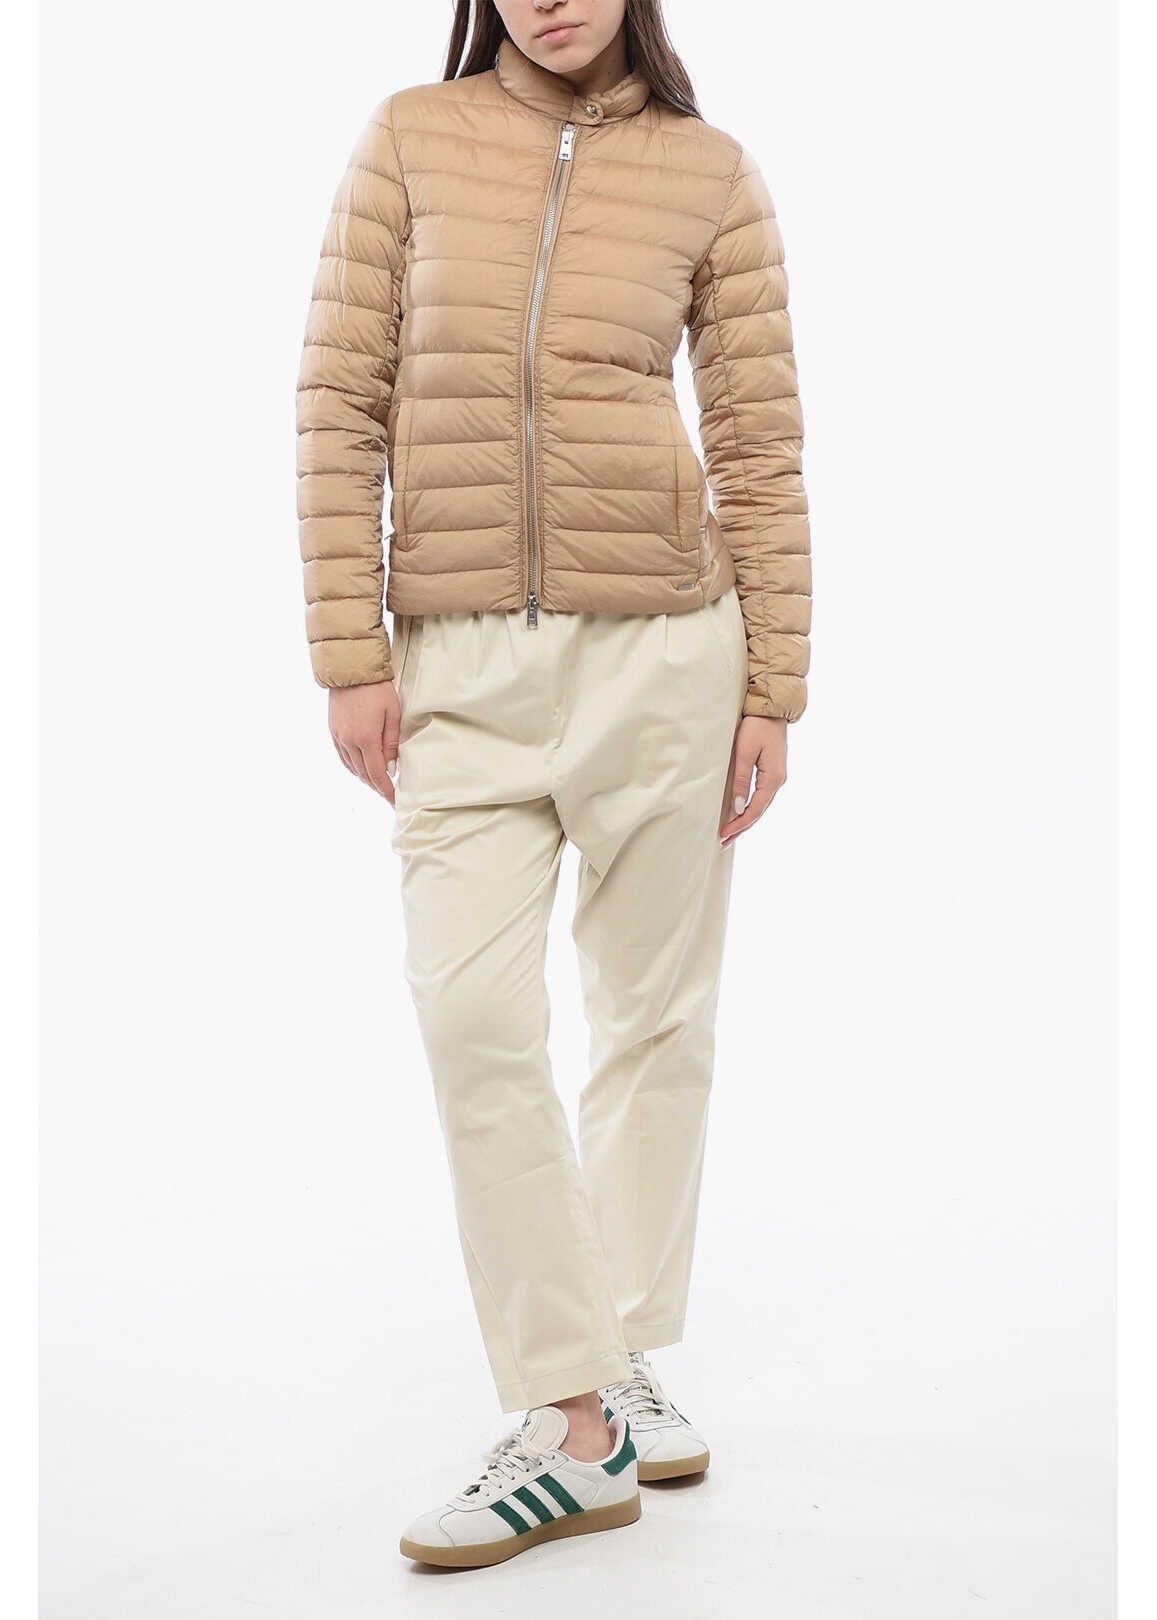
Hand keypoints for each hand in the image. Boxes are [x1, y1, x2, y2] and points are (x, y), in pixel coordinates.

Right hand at [328, 681, 400, 802]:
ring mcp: (339, 736)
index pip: (377, 774)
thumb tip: (392, 767)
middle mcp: (349, 741)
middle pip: (363, 774)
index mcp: (366, 738)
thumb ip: (392, 743)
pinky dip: (353, 766)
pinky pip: (343, 756)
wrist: (351, 669)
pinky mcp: (333, 730)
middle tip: (388, 794)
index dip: (386, 790)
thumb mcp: (392, 714)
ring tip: (377, 783)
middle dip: (377, 786)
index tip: (394, 800)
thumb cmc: (377, 689)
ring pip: (352, 767)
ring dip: (365, 778)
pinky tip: (360, 769)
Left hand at [719, 716, 787, 845]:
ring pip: (760, 806)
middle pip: (759, 812)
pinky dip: (750, 808)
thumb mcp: (744, 752)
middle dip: (741, 827)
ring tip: (730, 832)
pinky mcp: (772, 772)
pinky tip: (740, 813)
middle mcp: (778, 781)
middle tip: (723, 841)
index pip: (755, 810)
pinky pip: (761, 796)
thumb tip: (738, 807)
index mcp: (773, 778)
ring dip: (746, 820)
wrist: (772, 708)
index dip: (739, 824)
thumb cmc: (757, 726)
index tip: (723, 834)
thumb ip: (740, 780)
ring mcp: (776, 777)